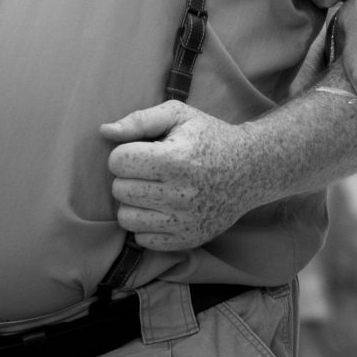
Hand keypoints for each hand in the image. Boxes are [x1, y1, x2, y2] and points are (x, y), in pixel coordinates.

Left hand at [101, 101, 256, 251]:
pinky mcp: (188, 240)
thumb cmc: (209, 138)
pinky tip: (162, 209)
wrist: (251, 170)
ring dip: (134, 203)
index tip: (144, 150)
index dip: (126, 152)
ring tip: (154, 190)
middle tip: (151, 171)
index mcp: (176, 159)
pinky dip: (147, 224)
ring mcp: (185, 221)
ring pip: (126, 218)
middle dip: (129, 177)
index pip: (118, 162)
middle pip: (120, 190)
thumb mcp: (179, 116)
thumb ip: (140, 120)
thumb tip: (105, 131)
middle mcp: (180, 194)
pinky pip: (143, 239)